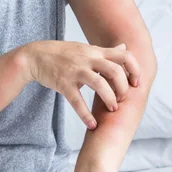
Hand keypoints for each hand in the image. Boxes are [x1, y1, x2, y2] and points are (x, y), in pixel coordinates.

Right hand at [23, 41, 140, 129]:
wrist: (34, 56)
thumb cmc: (62, 54)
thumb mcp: (86, 48)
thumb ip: (106, 51)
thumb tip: (124, 47)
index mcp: (96, 51)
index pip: (124, 55)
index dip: (135, 69)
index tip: (136, 83)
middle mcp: (88, 59)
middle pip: (115, 71)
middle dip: (123, 88)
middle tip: (122, 99)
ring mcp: (75, 71)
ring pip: (100, 84)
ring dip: (110, 99)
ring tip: (112, 109)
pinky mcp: (63, 84)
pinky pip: (77, 101)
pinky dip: (85, 115)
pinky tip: (92, 124)